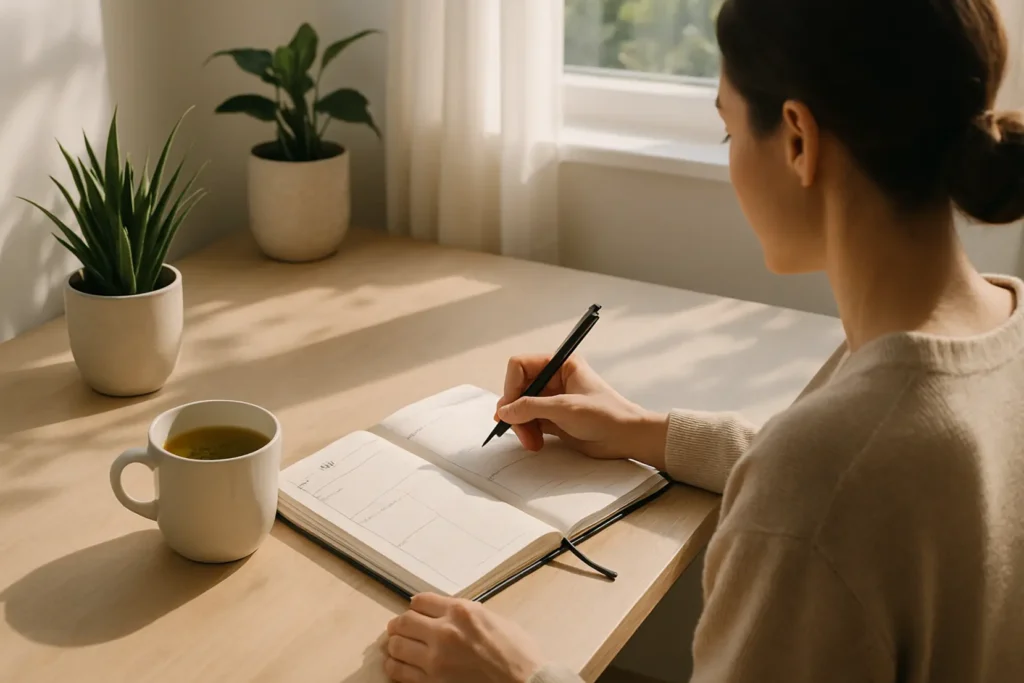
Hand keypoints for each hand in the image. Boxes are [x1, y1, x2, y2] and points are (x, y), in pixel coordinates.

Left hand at [385, 593, 544, 682]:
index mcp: (461, 611)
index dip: (416, 605)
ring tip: (395, 646)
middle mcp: (444, 631)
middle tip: (397, 628)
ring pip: (396, 646)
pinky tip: (395, 664)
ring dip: (393, 644)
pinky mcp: (432, 682)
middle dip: (398, 624)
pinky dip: (393, 666)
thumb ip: (468, 614)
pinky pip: (400, 671)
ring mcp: (435, 659)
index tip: (415, 610)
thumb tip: (450, 613)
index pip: (421, 601)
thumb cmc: (518, 653)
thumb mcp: (494, 619)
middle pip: (404, 621)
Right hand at [495, 355, 667, 468]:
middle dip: (516, 411)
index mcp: (560, 364)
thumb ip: (531, 407)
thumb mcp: (565, 408)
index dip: (511, 386)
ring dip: (522, 426)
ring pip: (522, 408)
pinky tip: (536, 443)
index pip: (520, 366)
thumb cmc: (605, 414)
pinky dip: (528, 432)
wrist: (627, 437)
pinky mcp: (554, 418)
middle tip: (518, 430)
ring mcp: (553, 399)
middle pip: (518, 389)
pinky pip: (530, 422)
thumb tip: (504, 411)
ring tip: (532, 442)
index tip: (511, 408)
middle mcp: (554, 379)